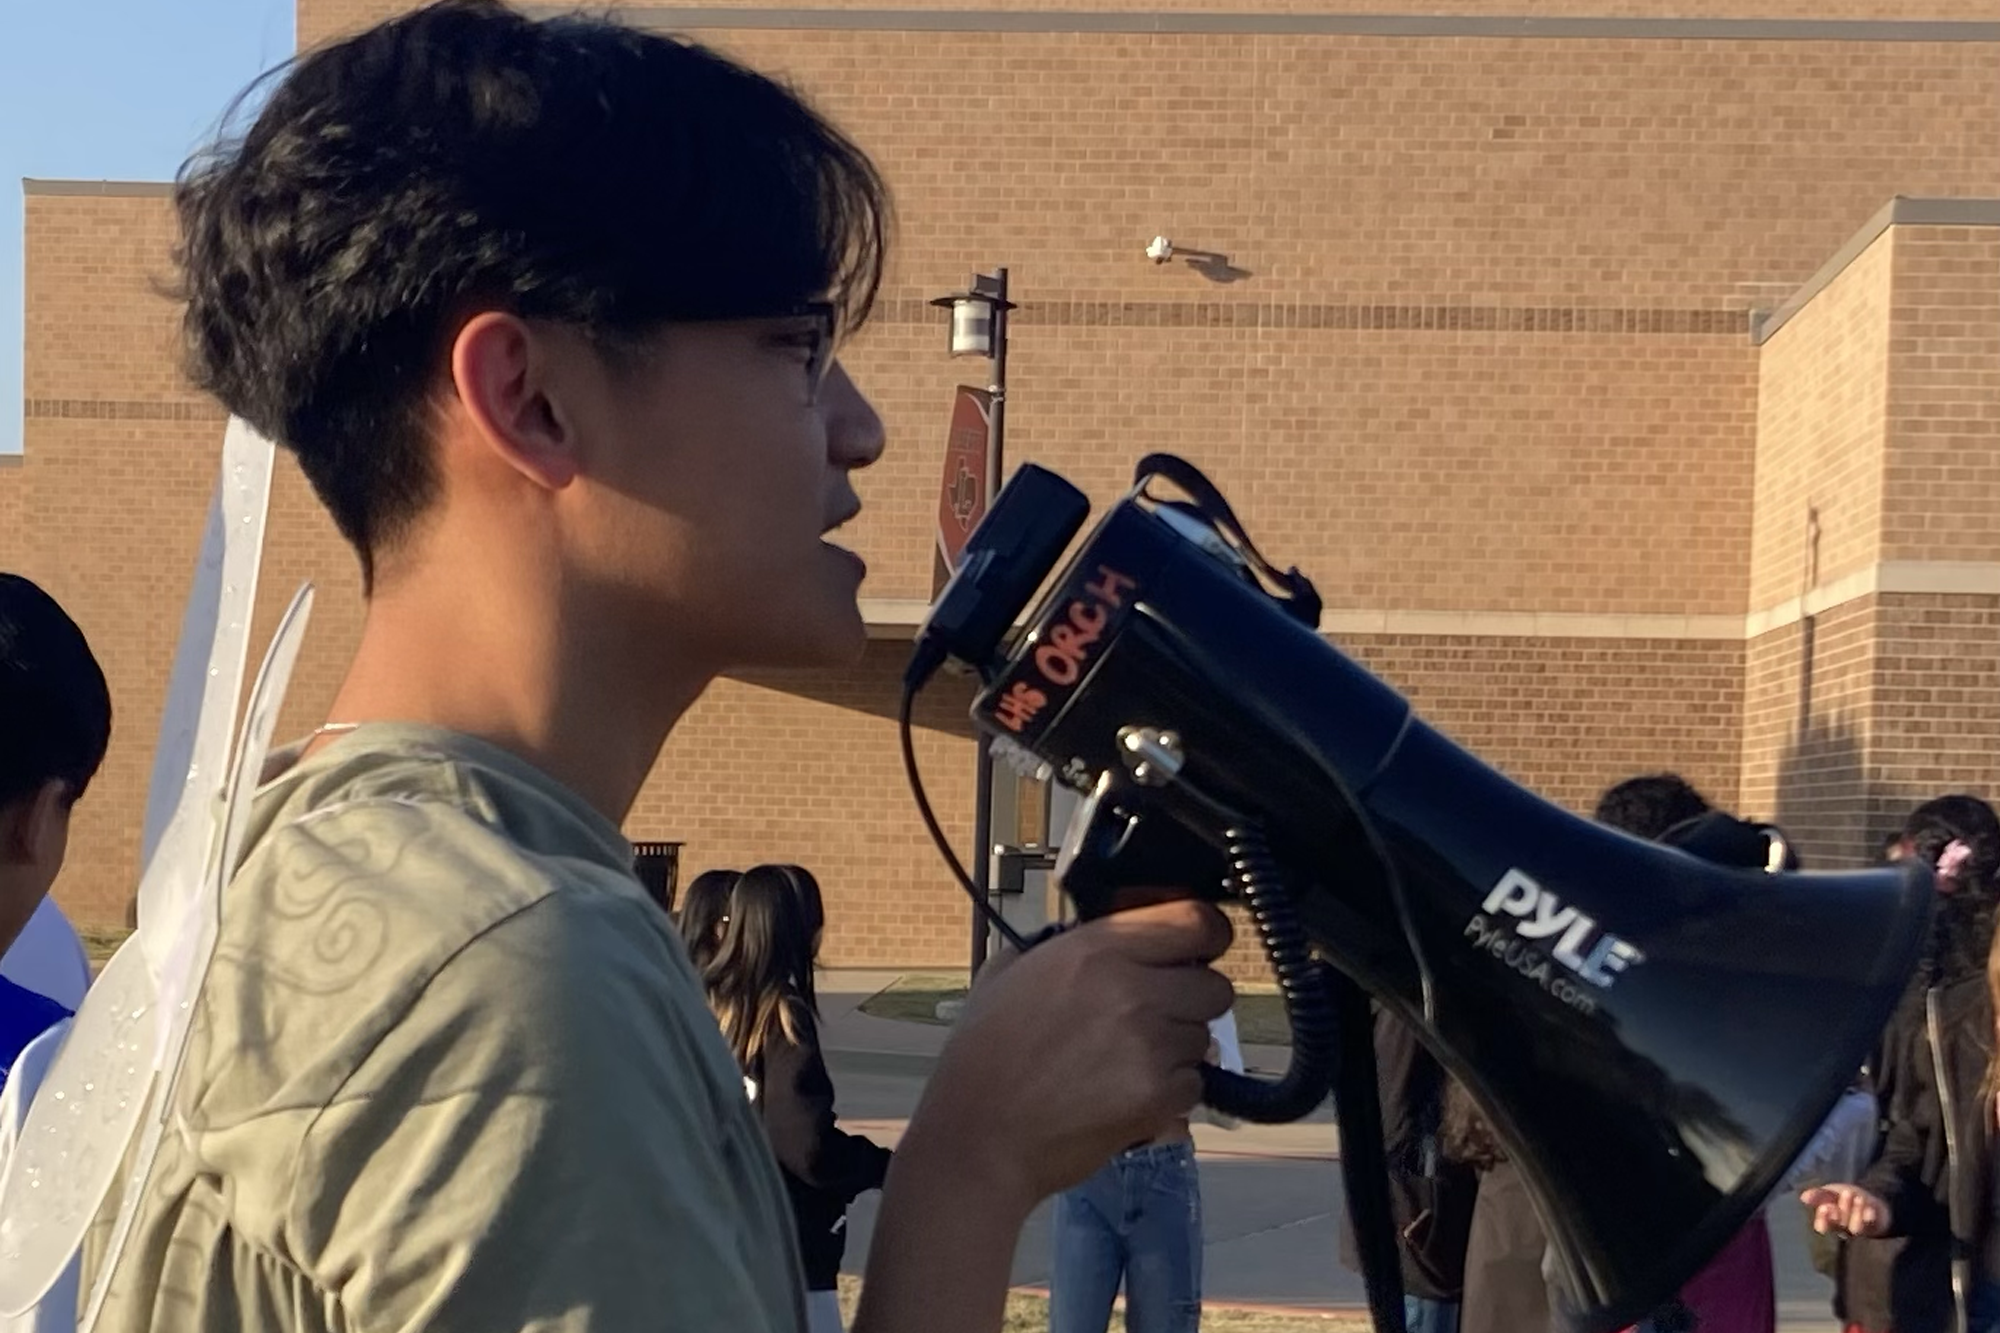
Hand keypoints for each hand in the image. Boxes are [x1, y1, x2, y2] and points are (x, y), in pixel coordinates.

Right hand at [909, 899, 1233, 1214]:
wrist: (979, 1138)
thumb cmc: (984, 1057)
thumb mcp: (1009, 973)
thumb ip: (1064, 945)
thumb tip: (1103, 938)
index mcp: (1097, 949)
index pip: (1196, 921)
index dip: (1205, 935)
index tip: (1197, 948)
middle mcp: (1132, 990)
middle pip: (1215, 984)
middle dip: (1192, 1000)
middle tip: (1156, 1015)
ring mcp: (1150, 1046)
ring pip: (1205, 1037)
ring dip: (1179, 1047)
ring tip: (1127, 1060)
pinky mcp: (1159, 1097)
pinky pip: (1195, 1083)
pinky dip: (1171, 1091)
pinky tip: (1127, 1093)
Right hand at [1800, 1183, 1891, 1236]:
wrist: (1869, 1200)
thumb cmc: (1844, 1198)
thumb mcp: (1830, 1193)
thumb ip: (1818, 1195)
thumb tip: (1803, 1197)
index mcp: (1829, 1222)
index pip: (1822, 1226)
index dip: (1823, 1219)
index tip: (1824, 1207)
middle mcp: (1842, 1229)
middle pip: (1839, 1224)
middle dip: (1840, 1212)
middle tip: (1844, 1196)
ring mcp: (1859, 1230)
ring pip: (1855, 1227)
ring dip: (1855, 1212)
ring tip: (1857, 1197)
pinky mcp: (1874, 1228)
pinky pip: (1871, 1226)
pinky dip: (1869, 1218)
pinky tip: (1869, 1209)